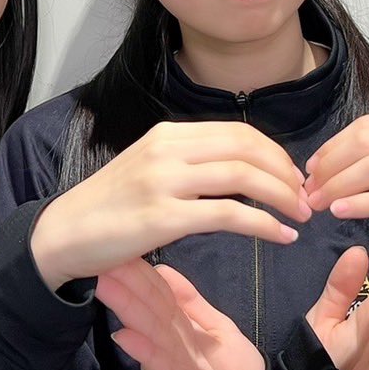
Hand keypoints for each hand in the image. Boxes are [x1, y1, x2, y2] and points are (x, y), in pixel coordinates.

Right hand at [32, 121, 310, 288]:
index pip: (238, 132)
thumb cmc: (110, 207)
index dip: (275, 153)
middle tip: (306, 198)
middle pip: (248, 149)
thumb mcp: (150, 168)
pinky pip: (230, 215)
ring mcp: (165, 181)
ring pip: (244, 177)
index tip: (293, 176)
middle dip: (286, 173)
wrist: (63, 234)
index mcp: (169, 134)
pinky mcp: (164, 218)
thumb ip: (190, 163)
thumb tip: (241, 169)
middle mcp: (169, 150)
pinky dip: (265, 225)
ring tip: (301, 217)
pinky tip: (281, 237)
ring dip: (283, 197)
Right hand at [99, 259, 264, 369]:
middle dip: (124, 284)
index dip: (138, 271)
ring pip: (146, 331)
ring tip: (105, 287)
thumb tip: (162, 269)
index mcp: (178, 324)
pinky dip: (143, 350)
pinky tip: (125, 336)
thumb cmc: (233, 369)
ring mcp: (169, 363)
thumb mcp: (216, 326)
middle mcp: (168, 340)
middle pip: (145, 308)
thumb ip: (190, 301)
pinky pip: (158, 365)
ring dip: (126, 309)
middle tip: (99, 261)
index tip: (118, 248)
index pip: (155, 292)